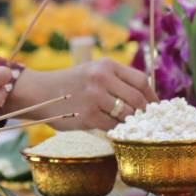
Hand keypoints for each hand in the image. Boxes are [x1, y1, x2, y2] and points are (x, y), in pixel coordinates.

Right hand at [9, 58, 156, 130]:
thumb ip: (116, 80)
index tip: (155, 107)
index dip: (152, 96)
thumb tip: (145, 98)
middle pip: (138, 98)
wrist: (39, 92)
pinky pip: (112, 126)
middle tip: (147, 121)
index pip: (141, 80)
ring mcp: (95, 97)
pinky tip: (112, 130)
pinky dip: (116, 130)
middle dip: (145, 112)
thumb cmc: (70, 84)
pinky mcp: (88, 115)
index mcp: (106, 65)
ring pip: (127, 114)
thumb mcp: (92, 71)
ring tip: (129, 126)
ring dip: (130, 122)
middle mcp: (102, 78)